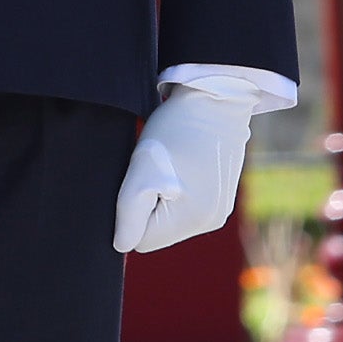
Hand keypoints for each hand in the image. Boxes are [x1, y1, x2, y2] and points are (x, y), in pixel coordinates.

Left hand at [110, 84, 255, 251]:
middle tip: (150, 168)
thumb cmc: (176, 130)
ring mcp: (219, 208)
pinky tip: (180, 161)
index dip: (130, 213)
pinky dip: (176, 187)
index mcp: (194, 220)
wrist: (215, 97)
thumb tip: (122, 244)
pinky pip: (185, 204)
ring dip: (160, 196)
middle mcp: (211, 221)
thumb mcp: (142, 167)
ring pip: (170, 217)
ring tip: (167, 162)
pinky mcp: (220, 194)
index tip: (138, 179)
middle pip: (157, 231)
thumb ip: (129, 212)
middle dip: (146, 205)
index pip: (142, 240)